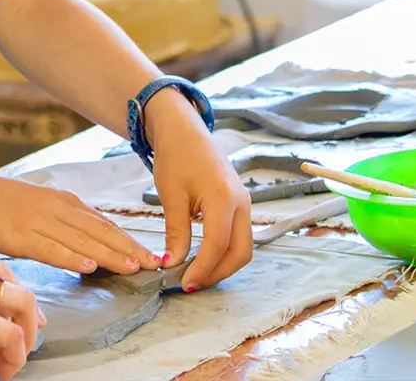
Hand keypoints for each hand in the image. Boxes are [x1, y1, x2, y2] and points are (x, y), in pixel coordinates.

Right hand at [0, 169, 160, 274]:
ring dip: (110, 254)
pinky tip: (89, 265)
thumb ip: (58, 218)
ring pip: (81, 240)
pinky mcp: (19, 236)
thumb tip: (82, 238)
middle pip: (98, 230)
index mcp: (58, 200)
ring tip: (134, 266)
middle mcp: (53, 208)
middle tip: (154, 264)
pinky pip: (50, 248)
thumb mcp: (32, 203)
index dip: (127, 238)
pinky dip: (71, 257)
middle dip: (128, 248)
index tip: (149, 253)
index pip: (101, 221)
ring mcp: (36, 221)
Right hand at [0, 240, 43, 380]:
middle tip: (26, 341)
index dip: (10, 294)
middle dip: (27, 315)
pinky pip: (8, 334)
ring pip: (21, 305)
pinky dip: (14, 354)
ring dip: (23, 337)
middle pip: (15, 284)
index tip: (16, 316)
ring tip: (13, 361)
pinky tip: (2, 369)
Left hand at [146, 88, 252, 289]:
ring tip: (196, 274)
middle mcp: (242, 203)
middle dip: (218, 272)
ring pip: (243, 246)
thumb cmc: (176, 157)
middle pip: (241, 252)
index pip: (218, 245)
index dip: (203, 268)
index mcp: (224, 198)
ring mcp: (244, 204)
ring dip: (223, 265)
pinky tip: (203, 257)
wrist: (184, 130)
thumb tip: (172, 264)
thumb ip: (176, 232)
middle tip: (192, 284)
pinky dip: (225, 252)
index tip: (184, 283)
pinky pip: (239, 235)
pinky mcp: (240, 204)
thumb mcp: (171, 195)